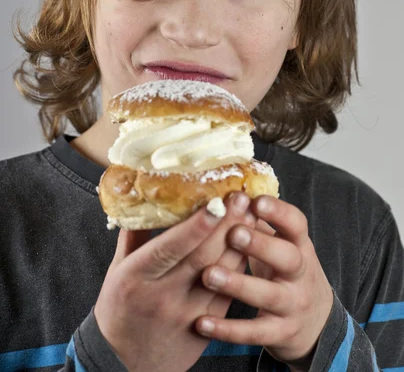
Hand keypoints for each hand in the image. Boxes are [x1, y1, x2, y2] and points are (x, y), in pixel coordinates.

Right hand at [94, 192, 256, 371]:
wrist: (123, 363)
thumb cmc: (119, 309)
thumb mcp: (117, 271)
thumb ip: (134, 235)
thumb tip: (147, 199)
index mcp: (137, 277)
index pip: (170, 247)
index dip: (195, 226)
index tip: (216, 202)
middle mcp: (164, 296)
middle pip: (202, 256)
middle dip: (226, 225)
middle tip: (241, 197)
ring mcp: (188, 314)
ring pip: (222, 274)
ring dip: (240, 242)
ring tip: (251, 214)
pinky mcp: (206, 327)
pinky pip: (229, 292)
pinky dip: (240, 266)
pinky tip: (250, 245)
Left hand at [195, 196, 332, 368]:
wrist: (316, 324)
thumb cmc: (285, 272)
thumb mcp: (281, 245)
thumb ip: (257, 222)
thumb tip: (228, 190)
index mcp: (298, 245)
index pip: (296, 224)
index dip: (278, 212)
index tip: (256, 201)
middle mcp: (300, 273)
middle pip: (287, 257)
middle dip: (261, 245)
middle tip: (233, 233)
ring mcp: (292, 304)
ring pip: (268, 295)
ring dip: (238, 285)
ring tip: (208, 275)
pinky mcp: (280, 333)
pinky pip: (254, 332)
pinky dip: (227, 329)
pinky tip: (201, 323)